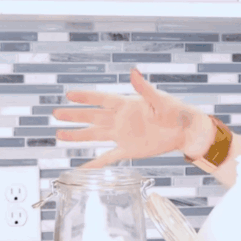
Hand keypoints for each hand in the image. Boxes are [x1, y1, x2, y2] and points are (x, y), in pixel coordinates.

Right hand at [52, 67, 209, 168]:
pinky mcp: (128, 150)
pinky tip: (82, 169)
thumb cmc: (175, 111)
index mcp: (127, 104)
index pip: (101, 99)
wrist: (185, 131)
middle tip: (56, 114)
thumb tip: (133, 72)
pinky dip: (95, 164)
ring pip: (95, 135)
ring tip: (59, 135)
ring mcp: (122, 135)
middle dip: (74, 116)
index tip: (69, 94)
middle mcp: (120, 119)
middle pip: (92, 117)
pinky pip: (108, 157)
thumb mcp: (159, 100)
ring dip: (78, 136)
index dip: (85, 97)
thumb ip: (144, 88)